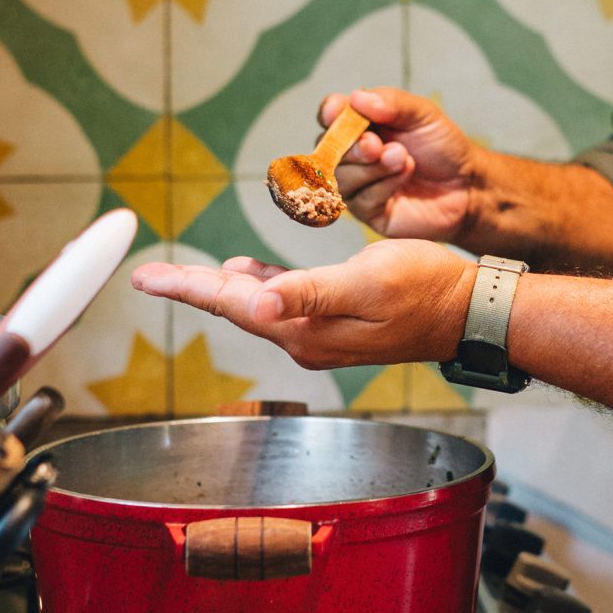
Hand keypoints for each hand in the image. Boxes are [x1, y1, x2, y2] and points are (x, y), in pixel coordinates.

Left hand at [131, 242, 473, 370]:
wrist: (466, 311)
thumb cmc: (425, 288)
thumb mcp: (366, 281)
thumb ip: (309, 293)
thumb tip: (258, 305)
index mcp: (305, 329)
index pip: (232, 303)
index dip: (187, 286)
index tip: (145, 277)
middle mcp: (304, 338)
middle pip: (235, 307)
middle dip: (192, 288)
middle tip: (150, 276)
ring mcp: (319, 335)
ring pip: (255, 306)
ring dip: (220, 289)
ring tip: (183, 276)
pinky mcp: (335, 324)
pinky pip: (282, 304)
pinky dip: (258, 286)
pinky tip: (248, 274)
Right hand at [320, 87, 480, 243]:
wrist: (468, 185)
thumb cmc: (442, 146)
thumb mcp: (423, 114)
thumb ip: (392, 103)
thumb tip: (356, 97)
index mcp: (362, 124)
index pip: (332, 115)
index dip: (330, 112)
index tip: (336, 111)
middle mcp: (354, 154)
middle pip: (329, 149)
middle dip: (352, 145)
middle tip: (376, 144)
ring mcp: (359, 184)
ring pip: (343, 176)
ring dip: (373, 167)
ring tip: (404, 158)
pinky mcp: (369, 211)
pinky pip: (361, 200)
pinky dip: (383, 185)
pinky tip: (405, 175)